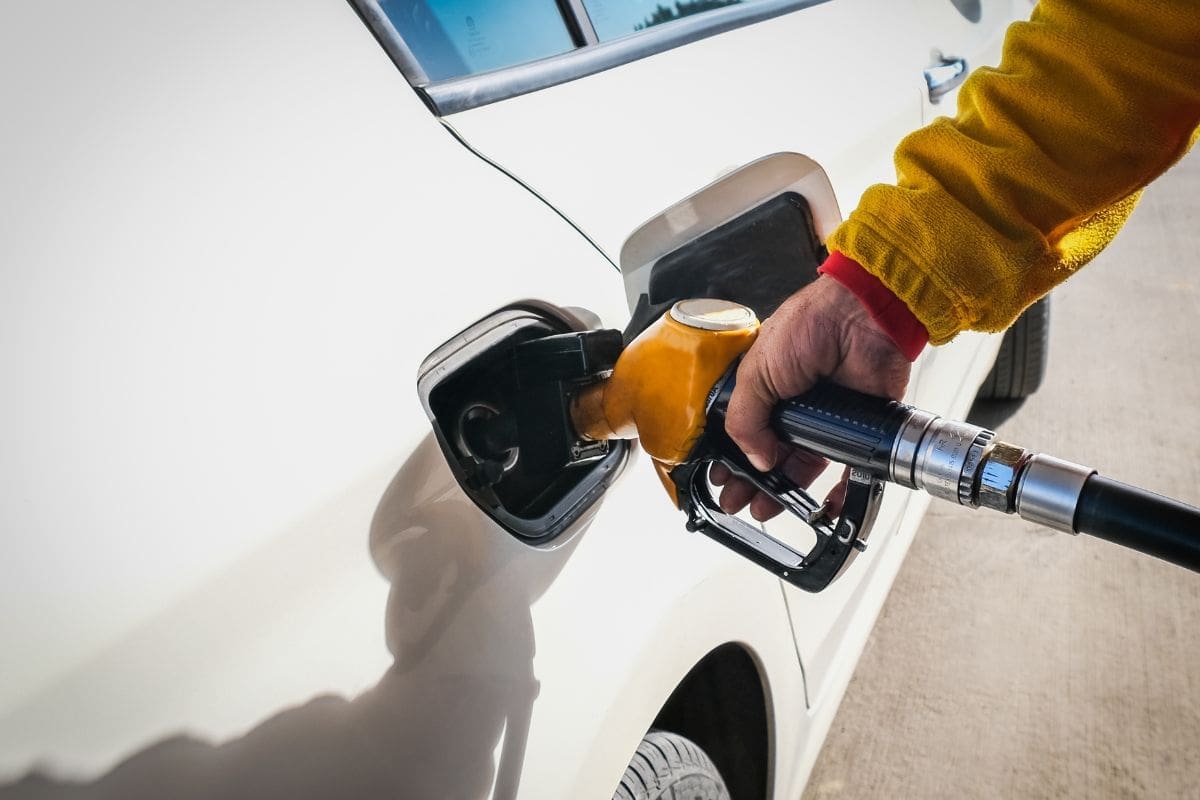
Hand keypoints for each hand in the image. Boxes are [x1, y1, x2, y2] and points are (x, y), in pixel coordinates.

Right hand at [715, 276, 912, 519]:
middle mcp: (794, 405)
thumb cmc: (810, 324)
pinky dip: (839, 494)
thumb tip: (754, 458)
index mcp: (765, 388)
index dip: (731, 458)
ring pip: (803, 466)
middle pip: (770, 455)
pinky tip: (824, 510)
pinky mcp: (858, 428)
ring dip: (786, 492)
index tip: (721, 479)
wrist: (862, 317)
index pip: (743, 432)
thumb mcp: (757, 372)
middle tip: (738, 501)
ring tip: (768, 509)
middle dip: (752, 482)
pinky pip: (849, 469)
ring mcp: (826, 418)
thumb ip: (745, 420)